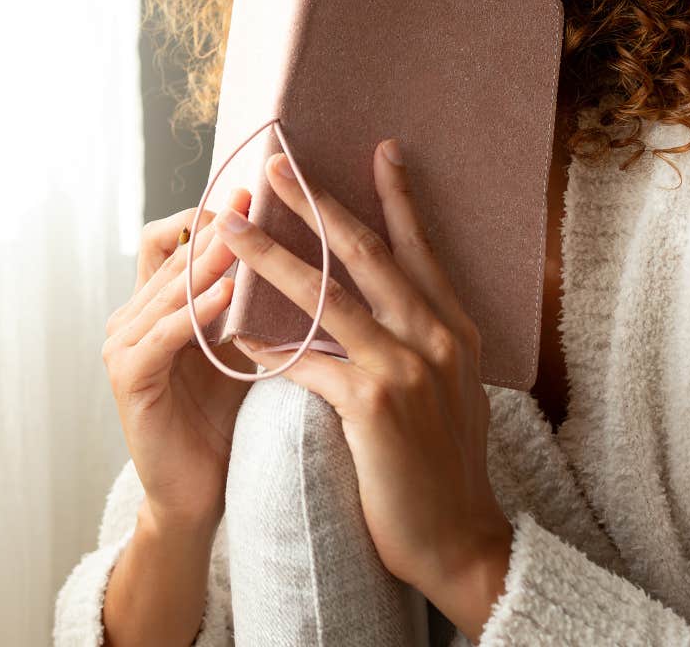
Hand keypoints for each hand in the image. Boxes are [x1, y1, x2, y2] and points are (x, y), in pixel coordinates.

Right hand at [101, 189, 261, 531]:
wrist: (202, 493)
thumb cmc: (228, 418)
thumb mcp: (241, 345)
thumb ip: (248, 299)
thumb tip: (294, 244)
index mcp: (155, 304)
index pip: (172, 238)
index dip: (208, 213)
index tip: (254, 192)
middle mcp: (131, 316)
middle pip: (169, 252)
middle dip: (214, 226)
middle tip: (253, 196)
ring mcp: (123, 345)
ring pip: (166, 287)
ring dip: (207, 261)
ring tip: (246, 237)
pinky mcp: (128, 377)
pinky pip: (162, 333)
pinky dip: (195, 311)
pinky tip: (229, 295)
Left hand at [220, 138, 513, 601]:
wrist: (459, 540)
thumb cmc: (441, 468)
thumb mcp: (445, 389)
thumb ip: (418, 343)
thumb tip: (382, 308)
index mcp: (454, 328)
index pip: (419, 248)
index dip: (398, 197)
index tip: (380, 149)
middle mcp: (436, 336)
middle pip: (366, 253)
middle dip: (316, 203)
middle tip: (276, 165)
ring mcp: (407, 367)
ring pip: (326, 296)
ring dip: (271, 257)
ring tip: (231, 229)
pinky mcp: (375, 404)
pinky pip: (306, 362)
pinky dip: (266, 344)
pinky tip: (231, 329)